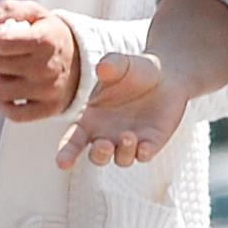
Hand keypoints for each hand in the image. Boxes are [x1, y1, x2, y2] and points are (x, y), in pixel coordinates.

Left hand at [0, 0, 81, 121]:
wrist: (80, 60)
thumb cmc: (50, 35)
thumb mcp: (35, 13)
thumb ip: (9, 9)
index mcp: (44, 40)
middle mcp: (47, 67)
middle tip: (3, 54)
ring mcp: (48, 91)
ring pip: (0, 89)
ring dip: (1, 79)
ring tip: (13, 72)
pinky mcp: (48, 109)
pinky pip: (12, 114)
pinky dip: (6, 105)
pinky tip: (14, 92)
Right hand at [56, 52, 189, 168]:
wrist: (166, 75)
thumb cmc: (134, 71)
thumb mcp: (121, 64)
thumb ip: (110, 65)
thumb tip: (102, 67)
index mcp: (90, 120)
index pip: (73, 141)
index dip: (66, 153)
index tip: (62, 163)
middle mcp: (107, 135)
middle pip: (97, 156)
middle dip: (99, 154)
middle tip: (104, 144)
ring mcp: (129, 142)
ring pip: (122, 159)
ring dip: (123, 152)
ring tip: (128, 136)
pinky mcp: (151, 143)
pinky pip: (144, 155)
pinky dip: (143, 153)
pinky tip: (144, 147)